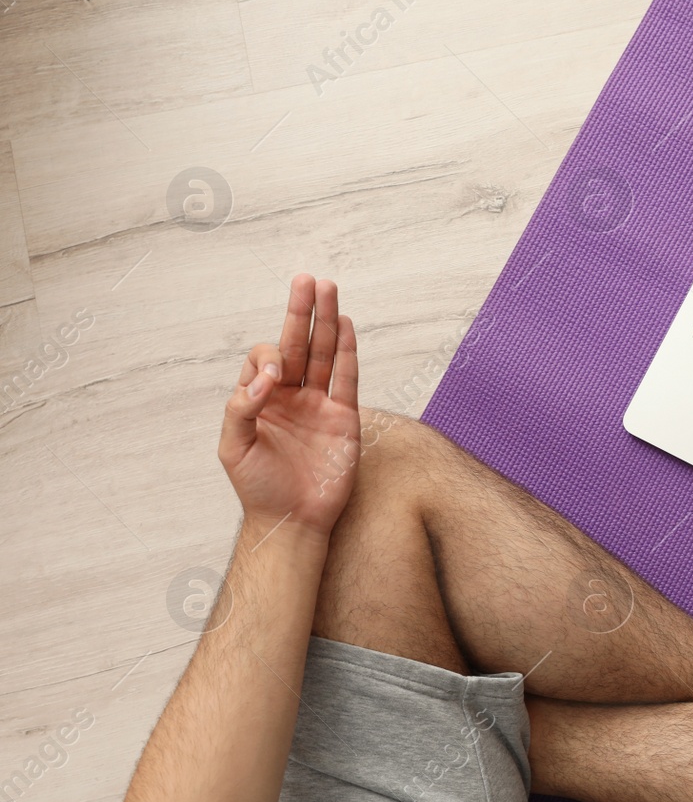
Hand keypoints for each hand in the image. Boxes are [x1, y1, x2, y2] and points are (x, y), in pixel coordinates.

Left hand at [218, 275, 360, 537]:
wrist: (293, 521)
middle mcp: (291, 396)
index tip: (272, 382)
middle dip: (301, 312)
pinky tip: (345, 325)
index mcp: (261, 400)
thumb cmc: (258, 487)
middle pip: (298, 344)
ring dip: (326, 322)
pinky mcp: (344, 418)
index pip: (265, 360)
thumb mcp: (234, 448)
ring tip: (328, 289)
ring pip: (325, 355)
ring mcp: (319, 405)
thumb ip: (242, 408)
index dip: (268, 360)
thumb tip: (267, 378)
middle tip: (307, 279)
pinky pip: (348, 379)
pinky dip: (349, 352)